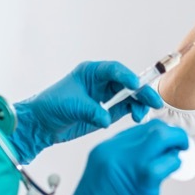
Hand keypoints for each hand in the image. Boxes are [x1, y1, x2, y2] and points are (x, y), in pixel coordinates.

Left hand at [10, 61, 163, 163]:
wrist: (40, 124)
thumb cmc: (50, 106)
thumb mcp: (72, 106)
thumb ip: (92, 111)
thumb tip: (107, 119)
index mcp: (91, 72)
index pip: (114, 70)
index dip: (127, 76)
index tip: (136, 85)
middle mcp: (100, 82)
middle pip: (127, 83)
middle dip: (141, 91)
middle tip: (154, 101)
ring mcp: (104, 97)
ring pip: (128, 97)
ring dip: (138, 104)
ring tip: (142, 115)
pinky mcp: (105, 112)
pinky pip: (124, 109)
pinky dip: (133, 112)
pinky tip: (137, 117)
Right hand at [47, 120, 188, 194]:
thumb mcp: (102, 180)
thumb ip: (121, 166)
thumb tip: (149, 162)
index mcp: (103, 150)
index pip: (137, 130)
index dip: (156, 135)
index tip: (166, 145)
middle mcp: (114, 151)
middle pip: (152, 128)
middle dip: (171, 134)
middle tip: (179, 147)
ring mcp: (128, 163)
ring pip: (162, 137)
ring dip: (178, 143)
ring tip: (180, 156)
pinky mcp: (143, 179)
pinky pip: (168, 161)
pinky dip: (176, 163)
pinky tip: (176, 170)